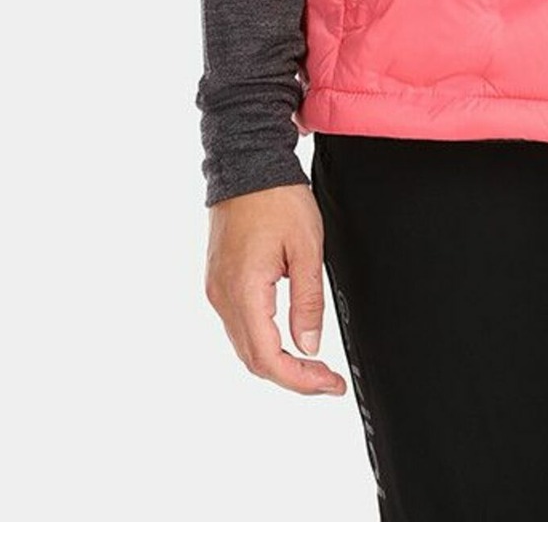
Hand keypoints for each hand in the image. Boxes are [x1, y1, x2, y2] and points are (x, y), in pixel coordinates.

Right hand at [204, 183, 349, 396]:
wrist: (248, 164)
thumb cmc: (278, 198)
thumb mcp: (307, 249)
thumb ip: (308, 302)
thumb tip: (309, 346)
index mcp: (244, 291)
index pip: (268, 358)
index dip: (301, 380)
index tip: (330, 384)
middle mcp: (222, 297)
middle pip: (254, 360)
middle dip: (293, 376)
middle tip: (328, 379)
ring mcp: (217, 290)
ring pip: (245, 345)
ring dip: (278, 361)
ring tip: (313, 364)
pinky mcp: (219, 281)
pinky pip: (239, 325)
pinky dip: (264, 341)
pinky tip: (287, 339)